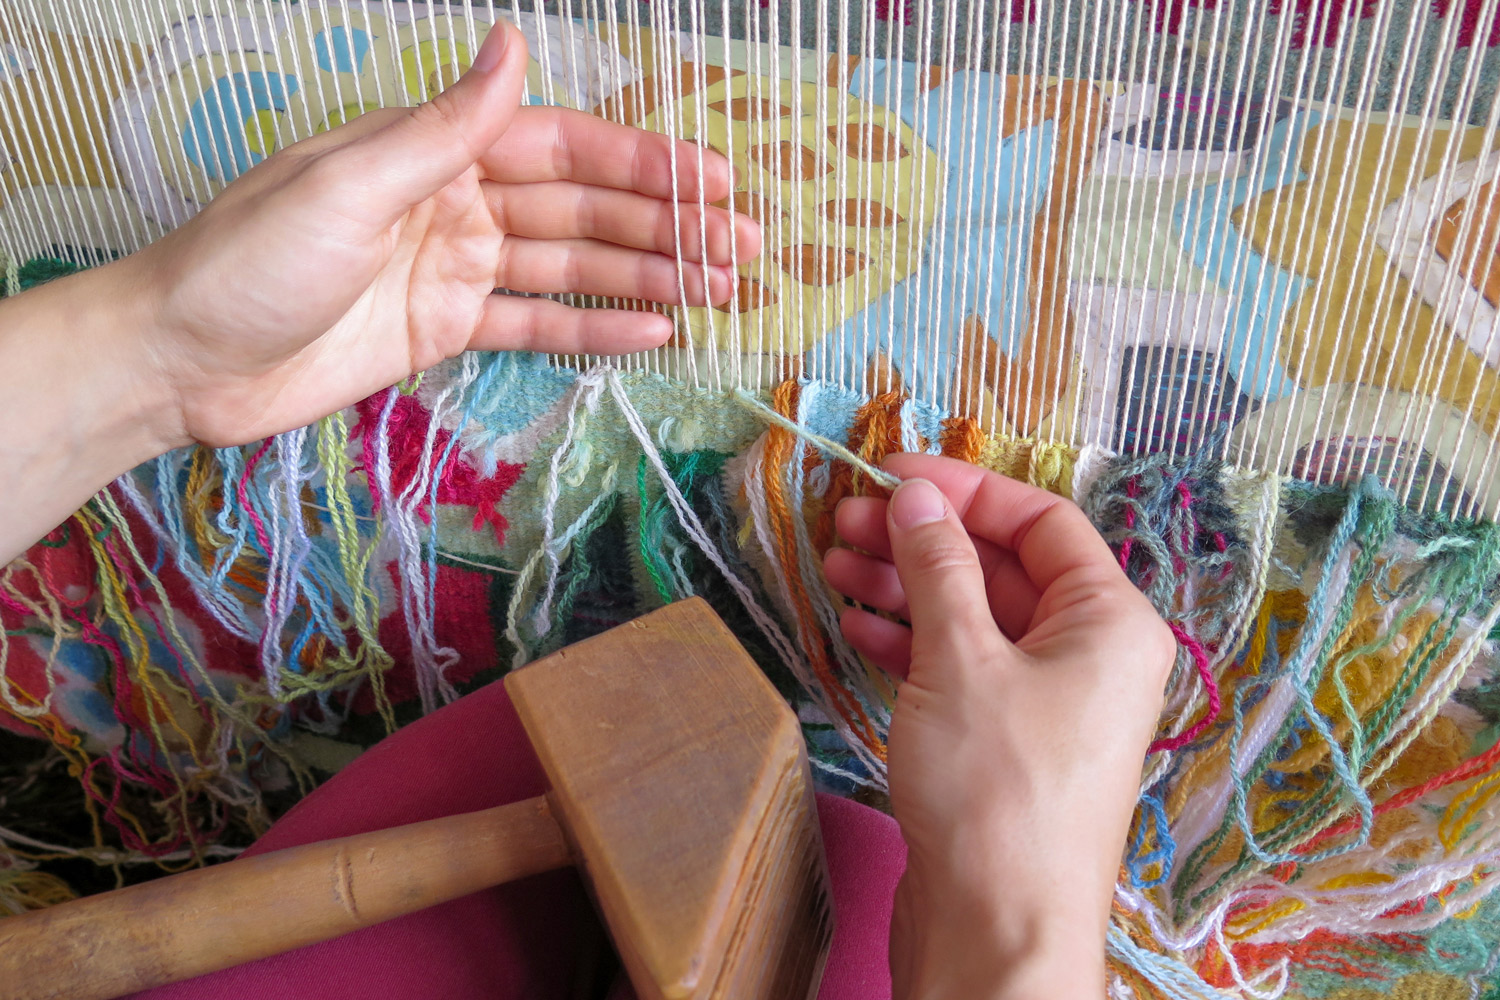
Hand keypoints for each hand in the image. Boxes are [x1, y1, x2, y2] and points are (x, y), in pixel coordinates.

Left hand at [125, 19, 755, 449]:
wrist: (182, 357)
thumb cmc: (252, 257)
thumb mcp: (352, 183)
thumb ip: (446, 126)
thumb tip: (514, 39)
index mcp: (434, 151)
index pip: (560, 146)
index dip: (639, 160)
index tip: (712, 178)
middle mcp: (456, 201)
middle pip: (579, 207)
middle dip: (663, 223)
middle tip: (743, 243)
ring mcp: (454, 268)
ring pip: (568, 265)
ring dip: (645, 273)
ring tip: (720, 286)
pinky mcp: (443, 329)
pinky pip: (533, 325)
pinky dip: (591, 326)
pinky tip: (653, 328)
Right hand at [822, 454, 1173, 999]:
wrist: (997, 931)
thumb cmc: (998, 795)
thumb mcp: (961, 659)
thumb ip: (938, 566)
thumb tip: (917, 496)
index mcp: (1110, 621)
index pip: (1040, 520)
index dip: (964, 489)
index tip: (895, 474)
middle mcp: (1090, 655)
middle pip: (1001, 567)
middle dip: (922, 540)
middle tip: (848, 521)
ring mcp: (1049, 702)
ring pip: (973, 617)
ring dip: (906, 588)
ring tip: (836, 567)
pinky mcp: (1007, 742)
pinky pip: (962, 668)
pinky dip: (912, 644)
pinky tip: (859, 628)